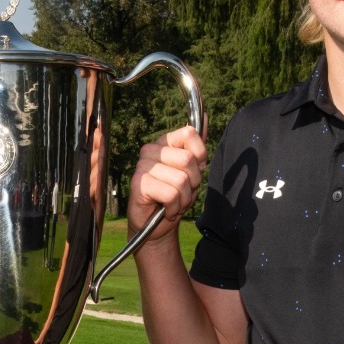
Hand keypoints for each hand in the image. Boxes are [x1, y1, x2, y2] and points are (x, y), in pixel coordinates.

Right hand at [128, 126, 206, 245]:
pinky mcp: (138, 183)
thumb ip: (197, 147)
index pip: (190, 133)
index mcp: (164, 142)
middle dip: (193, 183)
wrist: (157, 227)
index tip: (193, 172)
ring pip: (181, 180)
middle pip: (188, 160)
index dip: (199, 157)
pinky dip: (174, 207)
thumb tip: (205, 116)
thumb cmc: (174, 197)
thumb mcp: (192, 172)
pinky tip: (166, 209)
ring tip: (174, 202)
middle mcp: (150, 150)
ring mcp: (142, 166)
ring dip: (184, 199)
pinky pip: (171, 194)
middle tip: (182, 192)